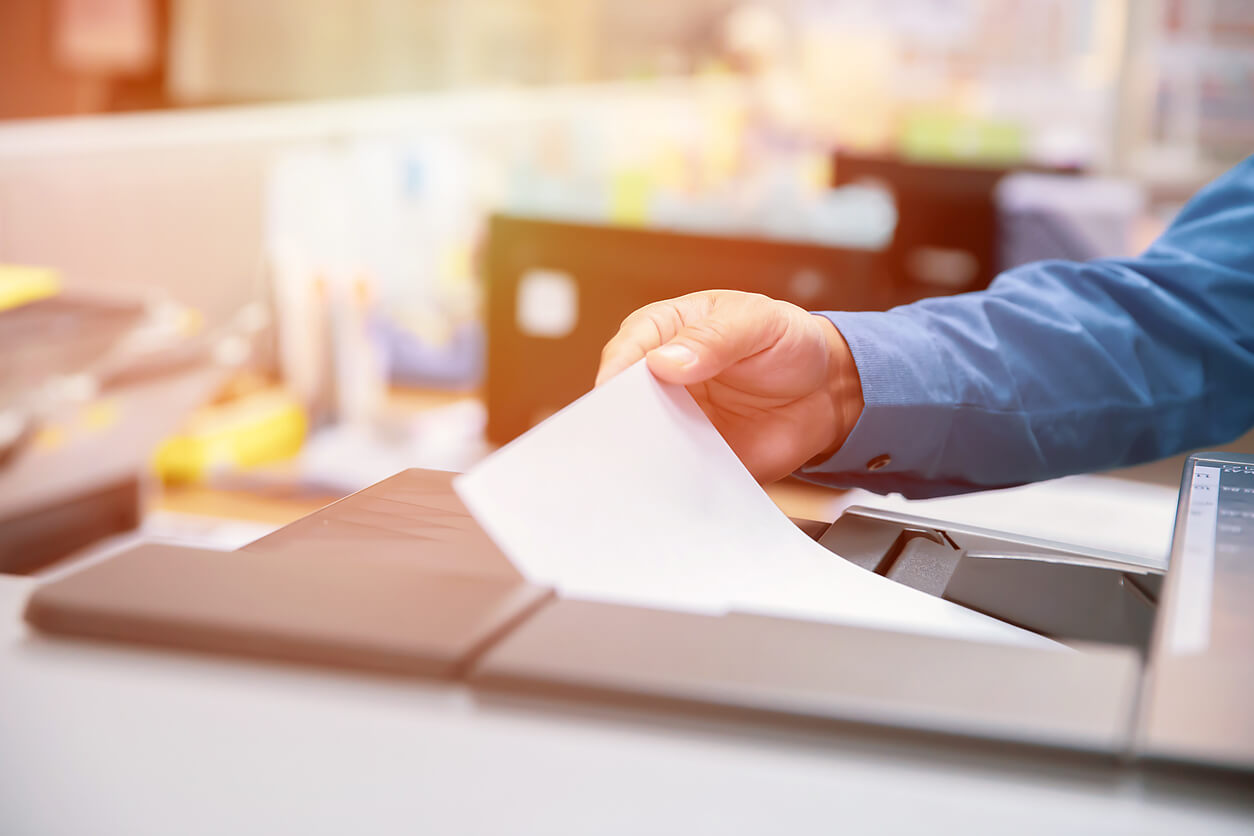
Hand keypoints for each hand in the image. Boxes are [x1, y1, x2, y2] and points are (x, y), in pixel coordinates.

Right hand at [596, 290, 862, 482]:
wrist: (826, 393)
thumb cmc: (787, 343)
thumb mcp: (758, 323)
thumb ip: (715, 339)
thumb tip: (664, 361)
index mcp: (664, 331)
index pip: (627, 349)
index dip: (617, 371)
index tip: (616, 392)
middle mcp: (659, 378)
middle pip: (622, 400)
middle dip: (620, 418)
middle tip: (631, 432)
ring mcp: (673, 420)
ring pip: (640, 441)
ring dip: (642, 455)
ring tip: (651, 463)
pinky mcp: (692, 457)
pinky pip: (672, 473)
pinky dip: (670, 482)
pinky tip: (676, 486)